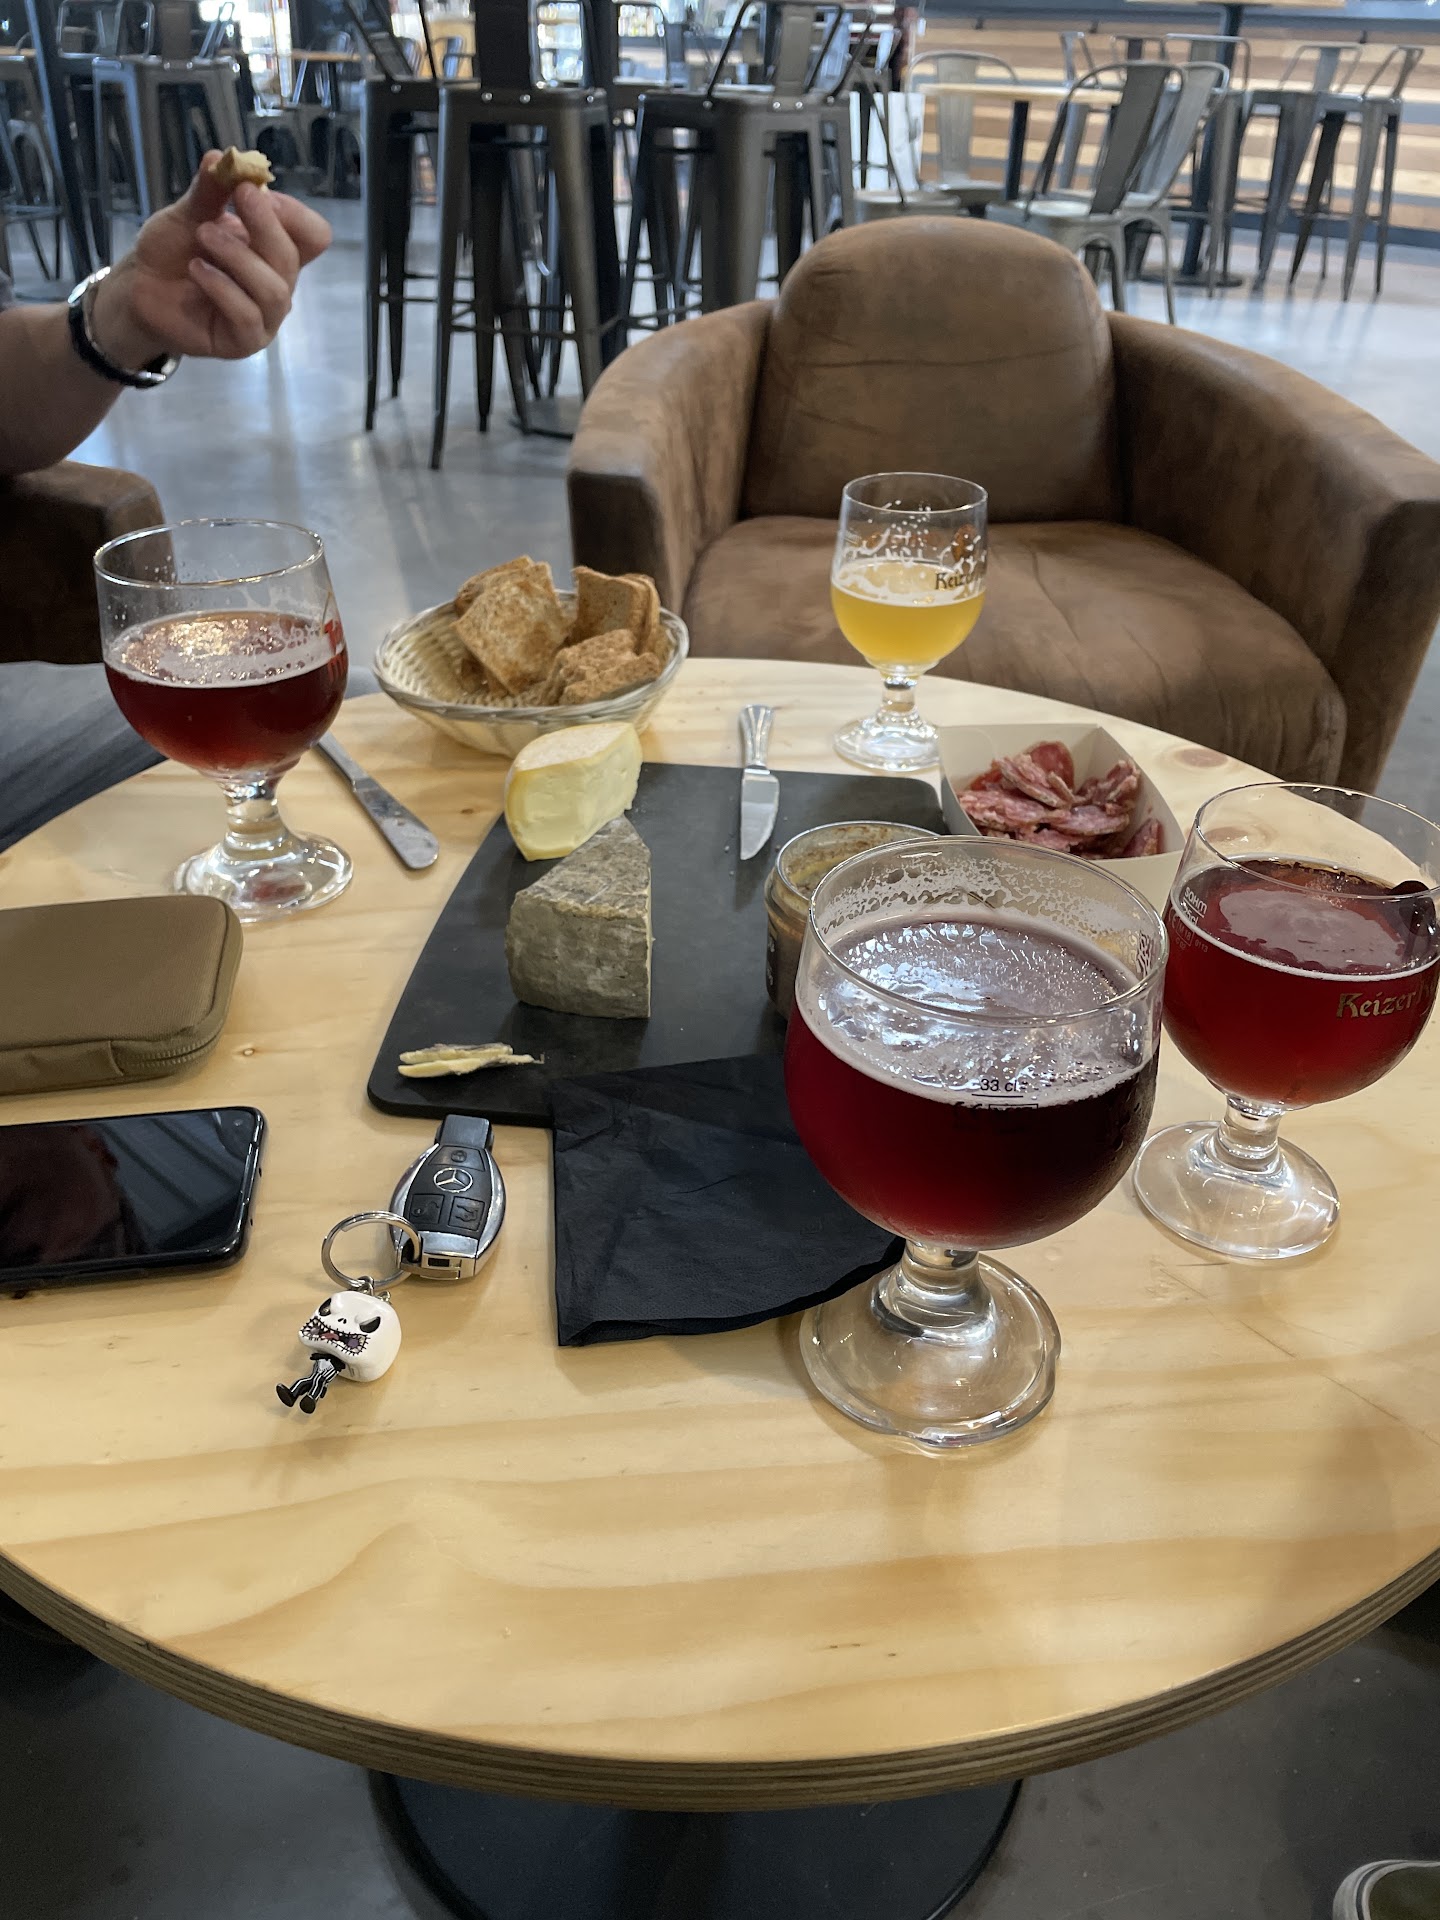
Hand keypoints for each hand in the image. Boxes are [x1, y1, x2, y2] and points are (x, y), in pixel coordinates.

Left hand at [90, 153, 331, 368]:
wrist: (141, 287)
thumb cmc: (173, 250)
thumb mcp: (190, 212)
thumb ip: (210, 190)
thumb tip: (222, 157)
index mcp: (274, 251)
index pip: (314, 236)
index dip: (293, 213)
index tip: (255, 190)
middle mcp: (277, 283)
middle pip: (293, 257)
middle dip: (265, 224)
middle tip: (236, 198)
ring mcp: (264, 316)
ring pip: (274, 289)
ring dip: (238, 256)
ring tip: (202, 235)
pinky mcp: (243, 341)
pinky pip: (247, 315)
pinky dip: (221, 287)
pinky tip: (197, 269)